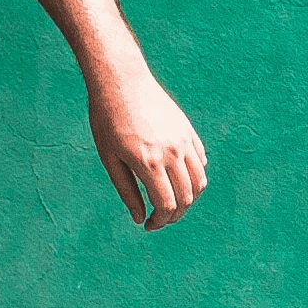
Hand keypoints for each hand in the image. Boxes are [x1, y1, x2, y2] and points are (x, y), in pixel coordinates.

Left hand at [88, 68, 207, 230]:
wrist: (121, 81)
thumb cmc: (107, 120)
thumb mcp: (110, 159)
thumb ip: (127, 191)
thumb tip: (139, 218)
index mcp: (149, 163)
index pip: (166, 205)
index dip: (159, 221)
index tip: (148, 226)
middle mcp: (172, 153)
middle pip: (187, 197)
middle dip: (174, 215)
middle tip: (159, 219)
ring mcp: (183, 141)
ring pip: (199, 181)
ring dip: (189, 199)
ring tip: (171, 203)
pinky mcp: (188, 131)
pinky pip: (199, 161)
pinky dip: (193, 176)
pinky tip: (176, 179)